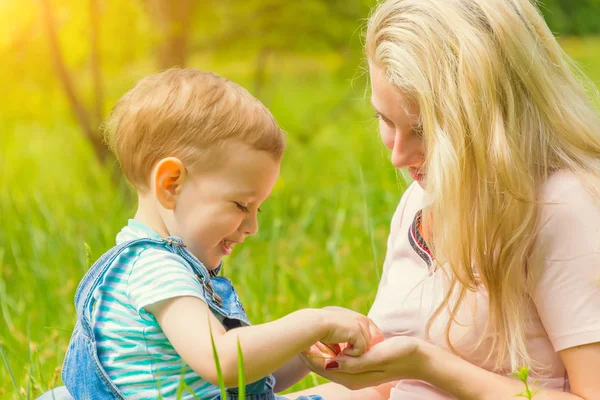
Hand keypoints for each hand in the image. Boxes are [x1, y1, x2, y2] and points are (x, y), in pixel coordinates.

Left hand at [301, 336, 426, 390]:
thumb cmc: (400, 354)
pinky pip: (340, 361)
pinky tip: (329, 340)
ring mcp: (357, 374)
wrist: (420, 359)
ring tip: (310, 337)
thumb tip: (331, 363)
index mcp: (354, 377)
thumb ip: (354, 361)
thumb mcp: (377, 355)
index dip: (311, 356)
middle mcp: (353, 379)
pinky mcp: (361, 367)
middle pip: (324, 367)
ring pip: (330, 364)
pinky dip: (331, 352)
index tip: (301, 342)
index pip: (324, 368)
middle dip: (311, 354)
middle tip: (300, 337)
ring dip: (320, 352)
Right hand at [318, 307, 383, 355]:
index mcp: (358, 318)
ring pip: (368, 347)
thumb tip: (342, 352)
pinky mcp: (358, 332)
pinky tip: (341, 351)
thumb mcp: (336, 332)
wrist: (315, 324)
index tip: (354, 352)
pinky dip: (352, 354)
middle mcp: (362, 319)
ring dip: (356, 353)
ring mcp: (361, 325)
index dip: (367, 345)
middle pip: (376, 340)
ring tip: (343, 352)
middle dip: (366, 349)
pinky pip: (362, 349)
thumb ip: (344, 339)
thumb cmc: (321, 328)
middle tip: (351, 354)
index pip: (373, 334)